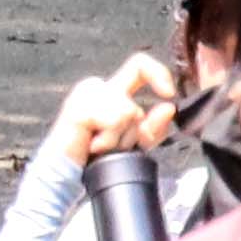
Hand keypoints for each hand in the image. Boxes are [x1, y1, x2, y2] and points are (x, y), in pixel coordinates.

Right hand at [40, 50, 181, 165]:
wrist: (70, 174)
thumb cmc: (96, 157)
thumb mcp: (134, 143)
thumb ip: (154, 126)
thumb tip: (169, 107)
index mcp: (112, 89)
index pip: (140, 65)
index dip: (159, 73)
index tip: (169, 94)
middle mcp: (99, 86)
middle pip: (137, 87)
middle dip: (134, 126)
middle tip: (115, 144)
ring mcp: (86, 93)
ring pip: (129, 109)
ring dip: (120, 138)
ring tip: (100, 145)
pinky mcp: (78, 107)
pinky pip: (114, 120)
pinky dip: (109, 140)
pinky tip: (93, 146)